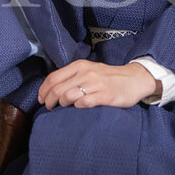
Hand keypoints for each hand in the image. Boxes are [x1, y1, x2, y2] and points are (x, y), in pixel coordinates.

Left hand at [37, 60, 160, 109]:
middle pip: (57, 89)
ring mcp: (95, 84)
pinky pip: (84, 103)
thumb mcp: (88, 70)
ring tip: (64, 108)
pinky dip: (77, 107)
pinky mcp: (104, 96)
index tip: (41, 99)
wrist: (133, 79)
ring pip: (68, 96)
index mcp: (79, 66)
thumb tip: (52, 88)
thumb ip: (73, 76)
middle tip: (49, 107)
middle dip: (49, 100)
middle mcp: (85, 73)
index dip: (43, 90)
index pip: (53, 77)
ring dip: (62, 105)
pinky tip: (79, 108)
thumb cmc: (108, 77)